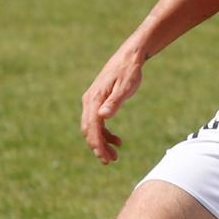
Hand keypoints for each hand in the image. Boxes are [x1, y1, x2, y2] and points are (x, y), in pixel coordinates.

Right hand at [81, 41, 145, 163]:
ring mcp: (92, 102)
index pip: (92, 127)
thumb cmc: (129, 71)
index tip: (105, 159)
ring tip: (114, 156)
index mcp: (94, 99)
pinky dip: (105, 133)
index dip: (97, 144)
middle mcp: (89, 101)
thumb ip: (114, 102)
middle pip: (89, 130)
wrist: (129, 56)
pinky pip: (98, 122)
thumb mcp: (125, 87)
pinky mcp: (98, 102)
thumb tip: (103, 116)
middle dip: (98, 147)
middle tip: (109, 161)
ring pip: (92, 128)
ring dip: (101, 142)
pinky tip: (117, 141)